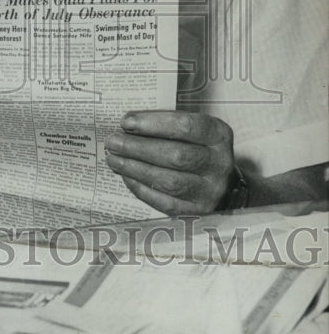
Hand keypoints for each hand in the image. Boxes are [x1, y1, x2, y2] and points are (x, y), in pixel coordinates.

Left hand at [105, 110, 234, 214]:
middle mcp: (219, 164)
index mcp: (218, 135)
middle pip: (175, 156)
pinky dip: (141, 188)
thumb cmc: (196, 147)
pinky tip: (126, 176)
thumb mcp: (190, 129)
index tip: (127, 121)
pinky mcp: (197, 211)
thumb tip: (128, 125)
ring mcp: (210, 191)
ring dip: (135, 168)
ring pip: (168, 181)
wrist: (220, 181)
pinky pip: (164, 202)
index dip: (153, 123)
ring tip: (113, 159)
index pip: (185, 126)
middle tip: (113, 141)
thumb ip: (164, 124)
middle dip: (138, 148)